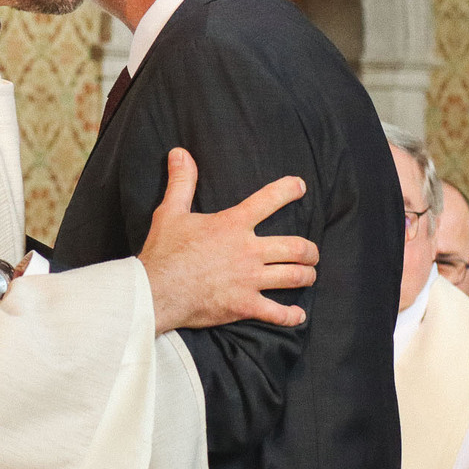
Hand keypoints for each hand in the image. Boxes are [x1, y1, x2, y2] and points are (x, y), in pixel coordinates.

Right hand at [139, 148, 316, 334]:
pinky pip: (277, 313)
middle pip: (296, 247)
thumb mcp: (170, 212)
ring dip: (307, 275)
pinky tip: (298, 315)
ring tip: (309, 275)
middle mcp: (248, 251)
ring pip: (294, 276)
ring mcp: (249, 280)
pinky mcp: (244, 306)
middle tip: (312, 252)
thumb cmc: (164, 251)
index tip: (301, 186)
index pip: (269, 200)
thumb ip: (181, 182)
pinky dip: (291, 316)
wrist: (156, 291)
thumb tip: (179, 152)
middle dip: (310, 250)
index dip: (288, 190)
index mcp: (233, 225)